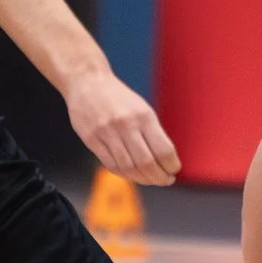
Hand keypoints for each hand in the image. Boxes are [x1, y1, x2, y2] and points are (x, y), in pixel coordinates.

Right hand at [63, 67, 179, 185]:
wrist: (87, 82)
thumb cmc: (118, 97)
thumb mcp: (142, 108)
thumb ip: (152, 133)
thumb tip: (165, 160)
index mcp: (143, 116)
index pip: (163, 150)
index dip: (171, 166)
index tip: (174, 170)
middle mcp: (126, 124)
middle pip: (146, 163)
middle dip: (159, 178)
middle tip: (164, 180)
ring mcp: (107, 133)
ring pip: (128, 168)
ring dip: (142, 179)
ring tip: (149, 179)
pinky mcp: (92, 139)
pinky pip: (110, 165)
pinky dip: (123, 174)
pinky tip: (130, 173)